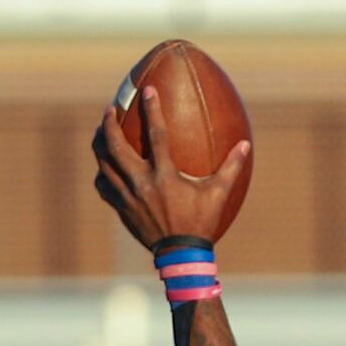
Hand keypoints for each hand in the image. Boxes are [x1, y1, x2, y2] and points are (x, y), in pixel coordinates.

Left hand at [92, 89, 249, 252]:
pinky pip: (103, 186)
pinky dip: (102, 173)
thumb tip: (245, 145)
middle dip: (108, 123)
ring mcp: (127, 196)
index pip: (156, 134)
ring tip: (101, 132)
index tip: (148, 90)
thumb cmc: (201, 223)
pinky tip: (105, 167)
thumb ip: (230, 168)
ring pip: (103, 162)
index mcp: (165, 176)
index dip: (152, 109)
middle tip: (110, 109)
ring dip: (100, 143)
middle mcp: (141, 183)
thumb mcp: (218, 195)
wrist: (181, 256)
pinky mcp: (120, 208)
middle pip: (114, 145)